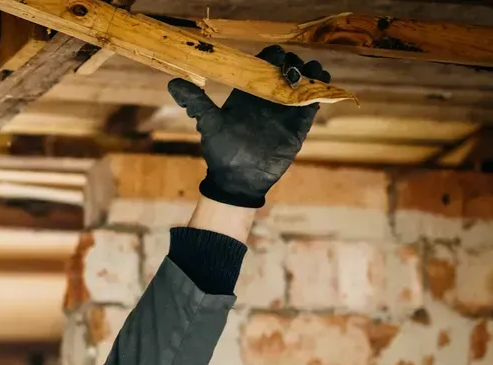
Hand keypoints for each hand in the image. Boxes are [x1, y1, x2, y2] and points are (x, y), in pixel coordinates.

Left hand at [167, 46, 328, 208]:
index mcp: (248, 93)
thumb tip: (172, 82)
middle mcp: (267, 97)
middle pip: (287, 66)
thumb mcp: (209, 124)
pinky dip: (320, 87)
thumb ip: (196, 102)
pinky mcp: (299, 123)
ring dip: (308, 71)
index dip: (272, 55)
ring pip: (303, 80)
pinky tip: (319, 82)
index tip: (273, 60)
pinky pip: (314, 100)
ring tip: (305, 75)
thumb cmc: (222, 152)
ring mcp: (285, 109)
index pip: (264, 62)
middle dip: (291, 62)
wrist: (238, 181)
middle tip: (288, 72)